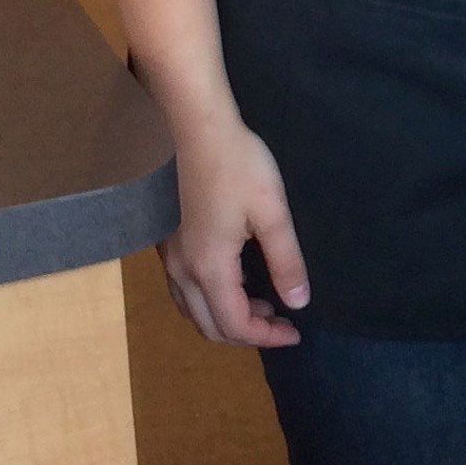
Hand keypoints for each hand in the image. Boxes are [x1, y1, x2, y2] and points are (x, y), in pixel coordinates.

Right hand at [162, 96, 308, 346]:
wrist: (196, 127)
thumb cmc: (238, 165)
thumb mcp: (272, 213)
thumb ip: (286, 262)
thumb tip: (299, 303)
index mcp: (209, 268)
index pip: (236, 324)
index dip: (267, 337)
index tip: (296, 330)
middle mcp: (182, 270)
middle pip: (210, 326)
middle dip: (247, 333)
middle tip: (281, 320)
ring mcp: (169, 257)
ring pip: (193, 310)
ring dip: (226, 317)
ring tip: (261, 301)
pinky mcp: (166, 242)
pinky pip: (184, 290)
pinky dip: (210, 299)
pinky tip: (235, 278)